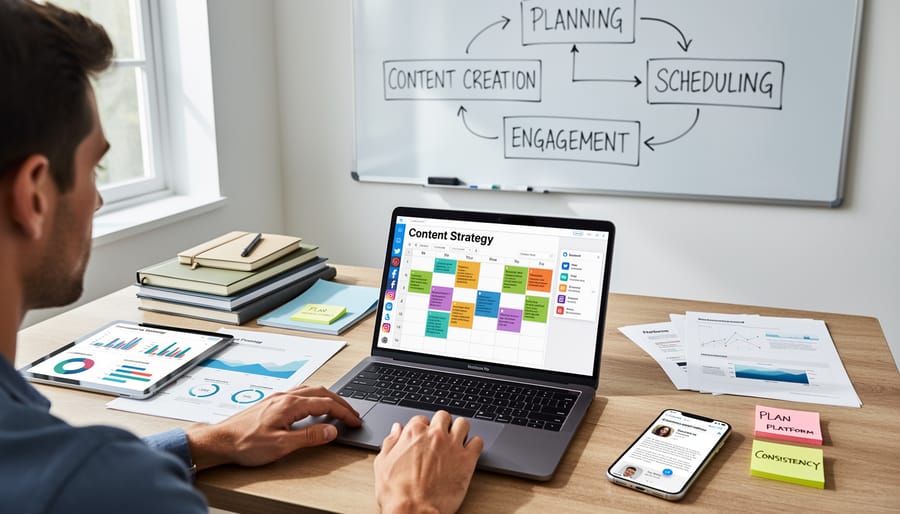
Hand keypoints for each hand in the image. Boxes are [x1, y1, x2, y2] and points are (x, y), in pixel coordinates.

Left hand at [185, 385, 360, 469]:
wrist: (220, 440)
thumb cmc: (245, 443)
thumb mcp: (281, 445)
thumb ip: (309, 437)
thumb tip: (331, 430)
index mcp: (291, 404)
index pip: (326, 404)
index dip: (344, 412)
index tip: (355, 420)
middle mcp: (285, 396)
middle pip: (322, 392)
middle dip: (340, 402)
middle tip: (352, 414)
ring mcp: (278, 397)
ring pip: (311, 390)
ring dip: (328, 398)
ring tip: (338, 408)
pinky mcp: (271, 402)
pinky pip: (300, 393)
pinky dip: (315, 397)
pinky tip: (313, 406)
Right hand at [374, 410, 483, 513]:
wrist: (414, 510)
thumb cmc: (397, 493)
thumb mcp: (383, 464)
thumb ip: (390, 442)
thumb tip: (396, 429)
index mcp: (414, 433)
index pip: (421, 419)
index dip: (422, 429)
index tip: (424, 438)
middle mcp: (435, 435)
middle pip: (443, 416)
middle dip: (442, 425)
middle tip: (441, 437)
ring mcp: (452, 445)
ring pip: (463, 424)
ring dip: (460, 431)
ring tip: (457, 441)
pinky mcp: (467, 460)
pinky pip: (478, 442)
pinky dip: (474, 445)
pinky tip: (469, 453)